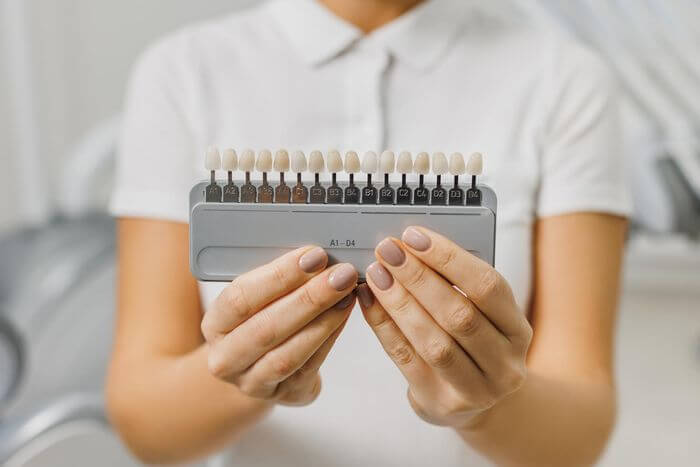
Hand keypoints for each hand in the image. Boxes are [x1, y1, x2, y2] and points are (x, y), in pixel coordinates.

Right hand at [202, 247, 357, 405]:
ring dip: (323, 320)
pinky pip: (309, 366)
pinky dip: (330, 337)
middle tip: (341, 274)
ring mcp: (253, 382)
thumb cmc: (258, 317)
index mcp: (214, 324)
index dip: (278, 276)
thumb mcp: (256, 297)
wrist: (256, 364)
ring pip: (288, 353)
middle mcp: (226, 358)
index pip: (240, 298)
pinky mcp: (285, 395)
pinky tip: (344, 314)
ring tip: (347, 293)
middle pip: (266, 328)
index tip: (314, 255)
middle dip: (309, 298)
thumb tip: (315, 254)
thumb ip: (276, 278)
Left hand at [357, 227, 532, 428]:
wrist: (480, 405)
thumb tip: (411, 245)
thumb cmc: (474, 344)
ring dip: (399, 302)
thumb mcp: (483, 316)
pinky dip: (384, 326)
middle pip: (459, 314)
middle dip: (418, 277)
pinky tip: (369, 302)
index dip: (449, 258)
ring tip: (377, 274)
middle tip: (388, 250)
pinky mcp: (441, 403)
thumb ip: (458, 285)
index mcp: (518, 330)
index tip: (414, 235)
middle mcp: (504, 363)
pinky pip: (407, 359)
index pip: (488, 286)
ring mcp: (475, 389)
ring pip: (433, 340)